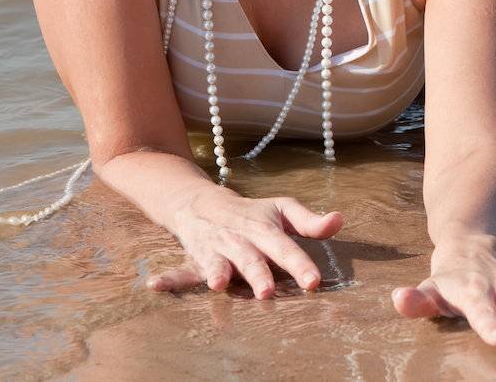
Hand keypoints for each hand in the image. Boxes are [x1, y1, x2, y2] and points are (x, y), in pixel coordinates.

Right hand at [146, 186, 344, 298]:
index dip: (300, 264)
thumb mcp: (283, 210)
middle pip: (250, 258)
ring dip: (217, 273)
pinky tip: (155, 285)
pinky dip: (168, 279)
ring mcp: (216, 250)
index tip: (313, 281)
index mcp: (264, 229)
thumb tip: (340, 220)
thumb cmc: (253, 213)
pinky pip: (179, 270)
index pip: (285, 247)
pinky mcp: (196, 259)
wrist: (203, 202)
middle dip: (258, 274)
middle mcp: (240, 240)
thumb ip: (311, 221)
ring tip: (218, 283)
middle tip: (267, 292)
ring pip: (217, 264)